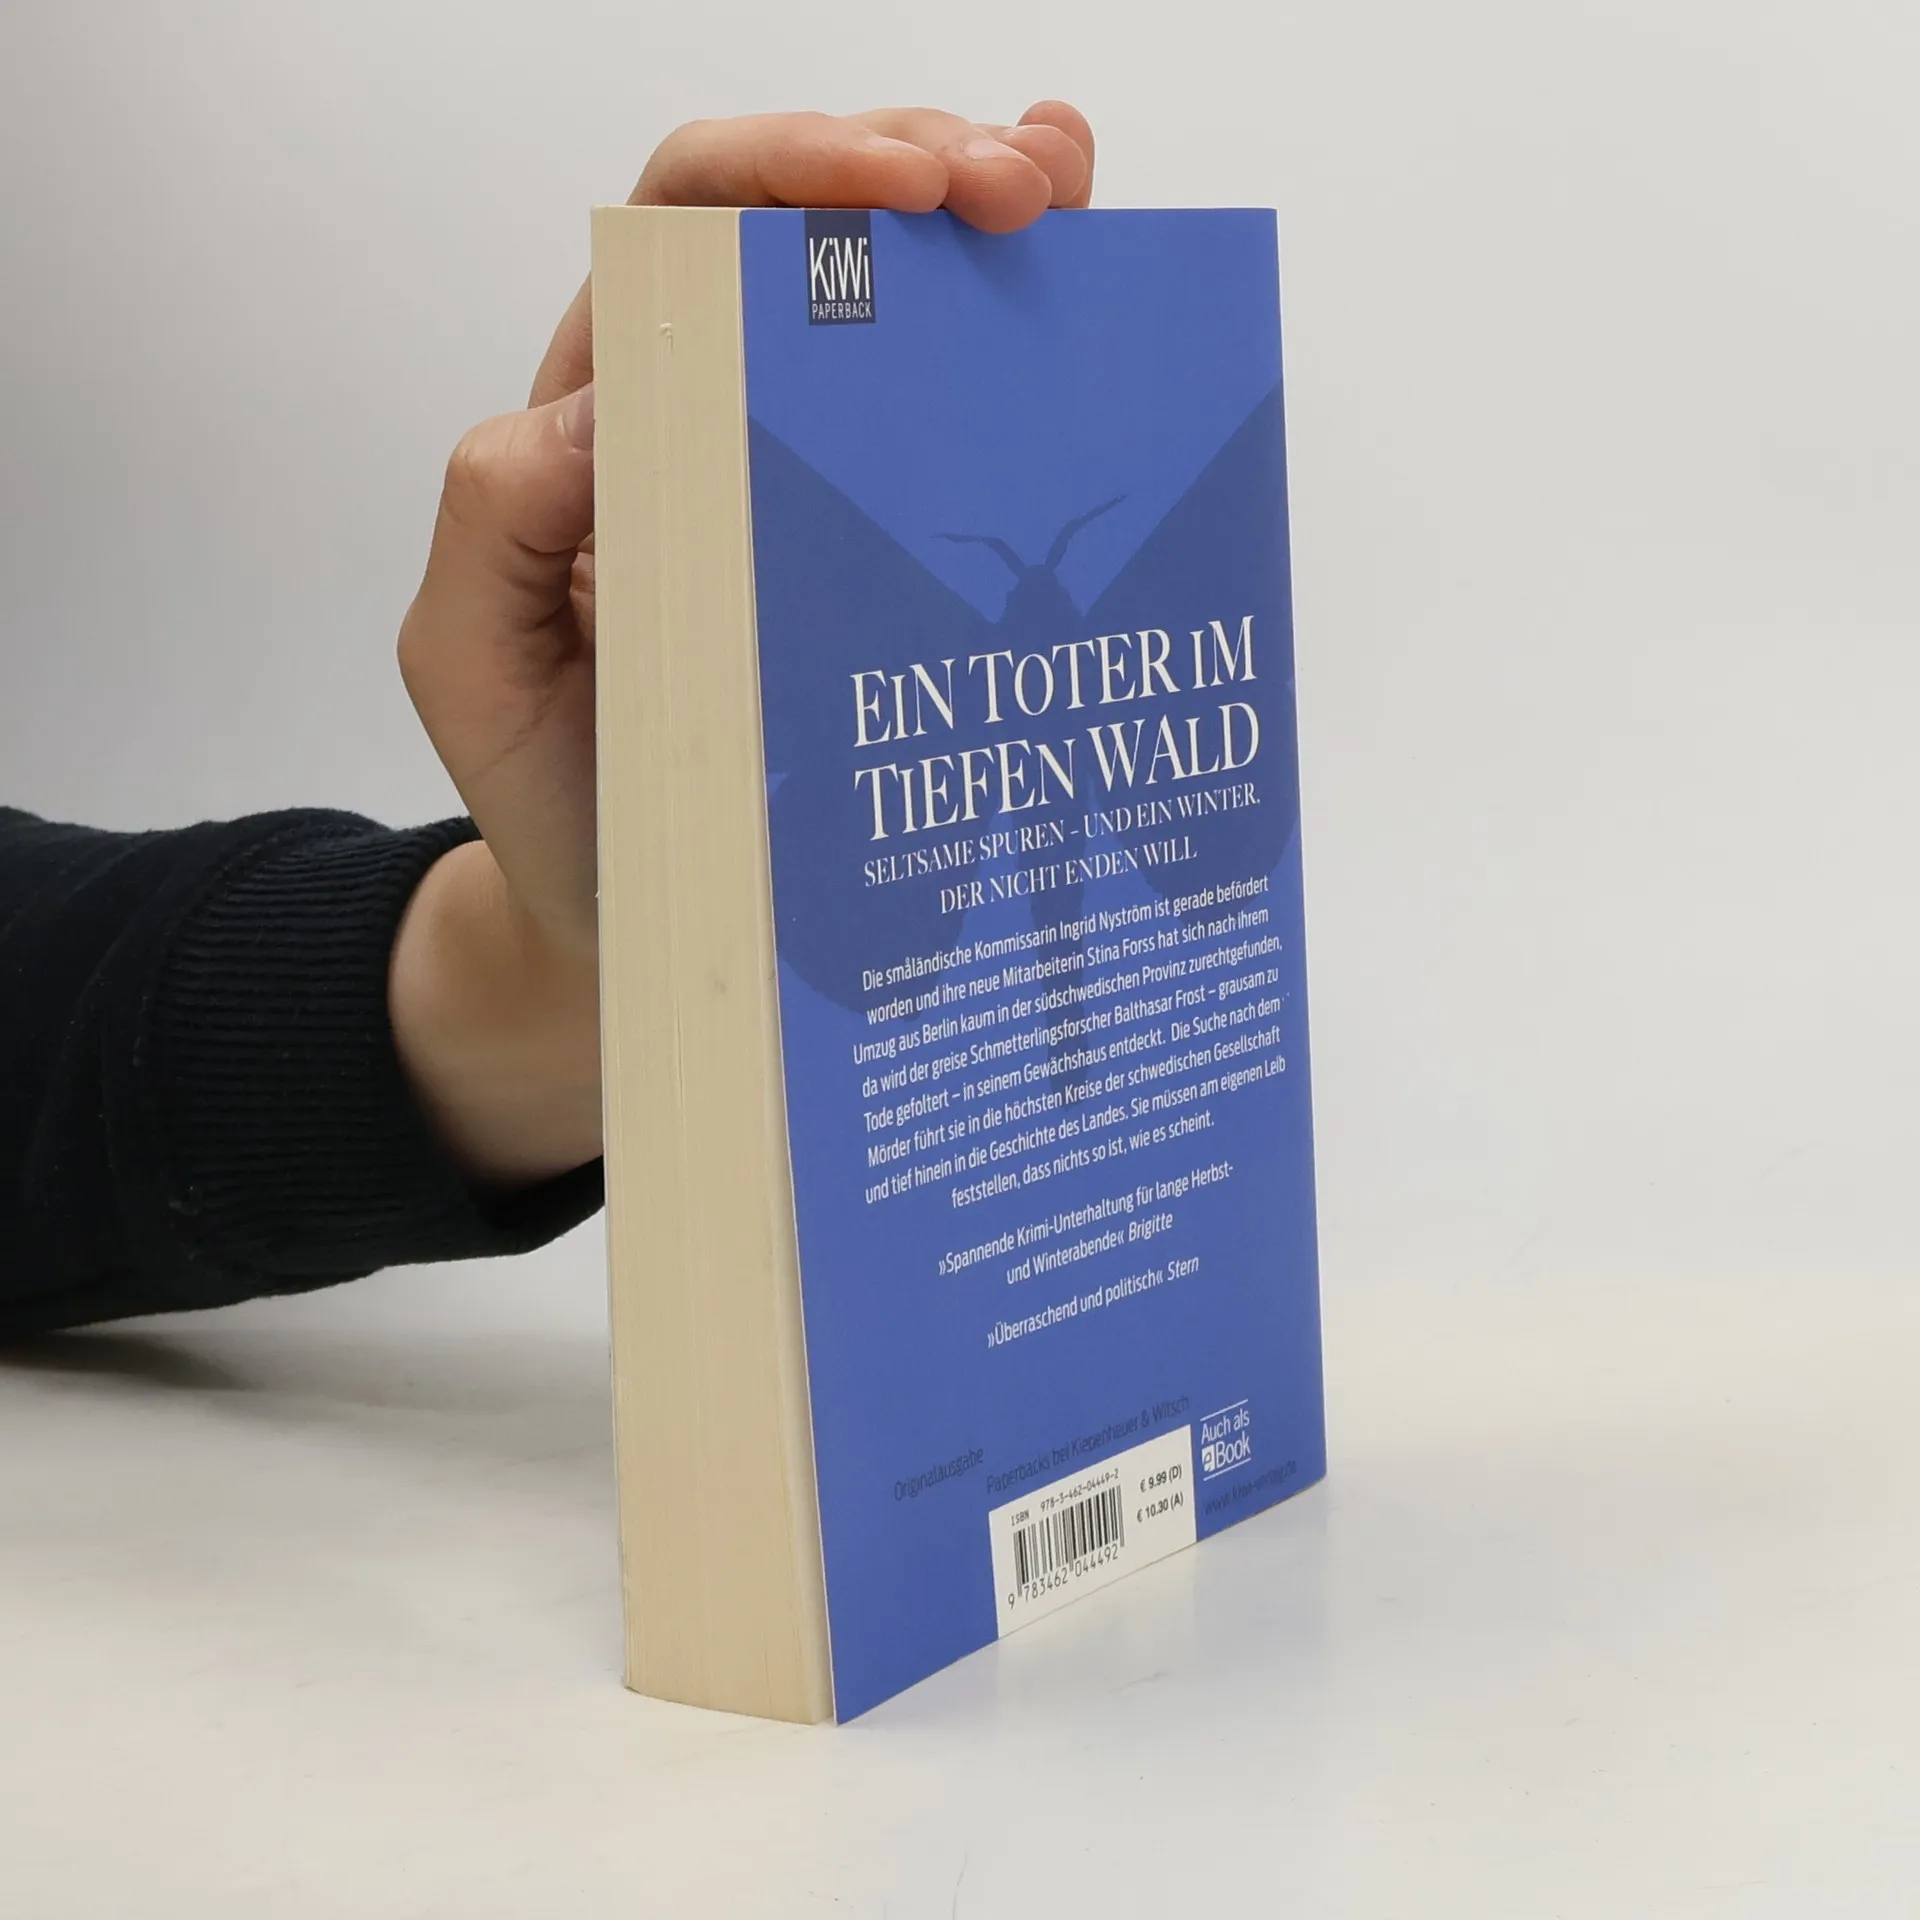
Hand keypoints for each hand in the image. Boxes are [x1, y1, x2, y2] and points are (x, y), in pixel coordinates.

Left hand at [390, 103, 1096, 1186]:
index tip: (900, 188)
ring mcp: (814, 477)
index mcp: (617, 418)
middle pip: (811, 227)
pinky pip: (959, 419)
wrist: (634, 910)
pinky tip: (1094, 279)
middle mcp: (718, 418)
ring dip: (985, 213)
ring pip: (899, 295)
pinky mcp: (890, 548)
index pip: (690, 233)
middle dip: (918, 164)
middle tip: (1023, 189)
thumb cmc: (557, 795)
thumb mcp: (474, 671)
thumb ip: (491, 527)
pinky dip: (1026, 330)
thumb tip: (600, 407)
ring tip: (1070, 197)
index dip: (790, 170)